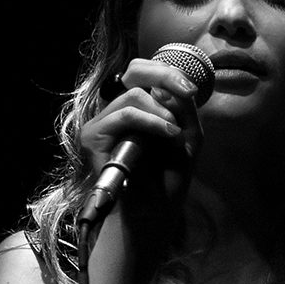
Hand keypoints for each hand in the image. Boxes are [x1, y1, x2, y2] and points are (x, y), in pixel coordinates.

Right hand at [80, 57, 204, 223]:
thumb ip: (182, 108)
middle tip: (186, 91)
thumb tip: (168, 86)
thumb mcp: (186, 137)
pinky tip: (168, 133)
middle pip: (135, 71)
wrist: (153, 212)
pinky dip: (150, 121)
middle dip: (165, 76)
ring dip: (162, 112)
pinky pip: (125, 114)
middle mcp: (119, 112)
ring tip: (175, 134)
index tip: (190, 90)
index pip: (145, 73)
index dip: (168, 73)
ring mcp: (105, 123)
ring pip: (134, 95)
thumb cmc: (168, 179)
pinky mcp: (94, 135)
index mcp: (138, 109)